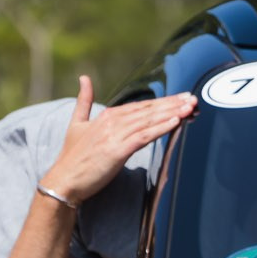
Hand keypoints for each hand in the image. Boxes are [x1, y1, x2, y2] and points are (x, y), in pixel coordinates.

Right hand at [39, 76, 195, 204]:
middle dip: (172, 104)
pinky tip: (176, 123)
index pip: (140, 106)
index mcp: (107, 115)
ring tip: (190, 107)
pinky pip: (144, 136)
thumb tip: (84, 77)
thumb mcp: (77, 124)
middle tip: (193, 98)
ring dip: (171, 113)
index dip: (162, 102)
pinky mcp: (117, 150)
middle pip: (148, 110)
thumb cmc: (72, 157)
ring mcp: (115, 134)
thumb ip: (83, 101)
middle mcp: (112, 121)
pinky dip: (160, 128)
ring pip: (149, 120)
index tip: (180, 98)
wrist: (63, 180)